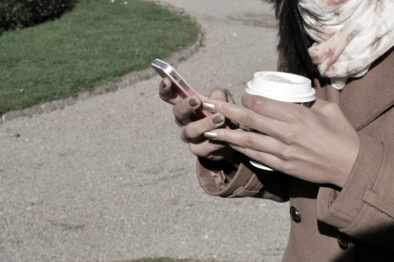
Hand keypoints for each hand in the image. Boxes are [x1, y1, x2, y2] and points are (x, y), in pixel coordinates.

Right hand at [159, 77, 238, 162]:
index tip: (168, 80)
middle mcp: (185, 120)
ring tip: (220, 118)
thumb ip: (220, 95)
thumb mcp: (226, 101)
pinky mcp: (198, 149)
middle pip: (177, 113)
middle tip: (196, 100)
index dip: (166, 89)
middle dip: (185, 106)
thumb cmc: (225, 115)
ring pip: (190, 130)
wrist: (234, 139)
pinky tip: (223, 135)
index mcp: (187, 105)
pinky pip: (203, 145)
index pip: (171, 96)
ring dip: (204, 123)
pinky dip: (214, 139)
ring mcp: (190, 136)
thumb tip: (214, 97)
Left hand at [202, 94, 360, 187]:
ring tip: (208, 128)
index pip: (262, 103)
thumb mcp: (329, 110)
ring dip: (225, 133)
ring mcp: (282, 151)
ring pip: (247, 139)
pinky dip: (240, 149)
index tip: (241, 95)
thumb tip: (299, 90)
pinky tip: (228, 144)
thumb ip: (311, 99)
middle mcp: (286, 133)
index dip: (247, 98)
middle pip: (248, 118)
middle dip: (225, 110)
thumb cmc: (342, 135)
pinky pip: (255, 156)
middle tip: (208, 103)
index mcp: (297, 115)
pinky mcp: (282, 166)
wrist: (351, 167)